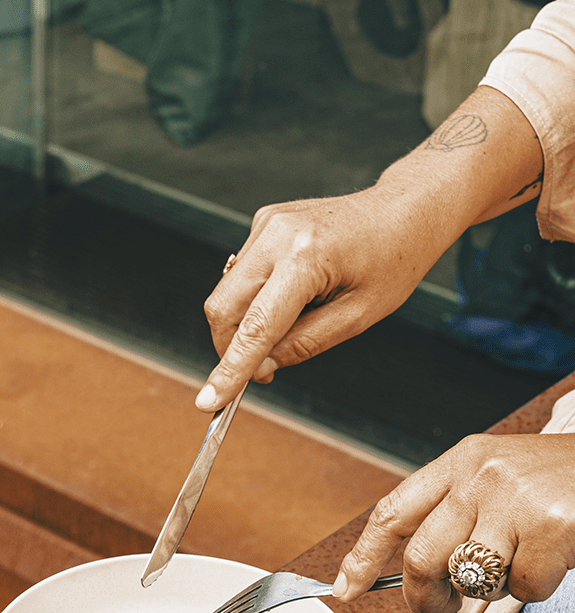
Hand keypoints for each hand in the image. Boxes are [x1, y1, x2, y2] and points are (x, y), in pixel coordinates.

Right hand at [195, 87, 543, 410]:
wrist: (404, 210)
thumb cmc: (393, 260)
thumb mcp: (358, 317)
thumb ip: (305, 344)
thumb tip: (262, 365)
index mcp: (307, 256)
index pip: (256, 326)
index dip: (229, 369)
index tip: (209, 401)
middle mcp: (277, 234)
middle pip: (223, 307)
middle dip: (232, 347)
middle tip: (266, 370)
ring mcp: (267, 225)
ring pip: (227, 293)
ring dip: (247, 323)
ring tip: (297, 320)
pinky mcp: (264, 223)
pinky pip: (242, 276)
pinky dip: (256, 300)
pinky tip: (294, 295)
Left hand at [333, 432, 574, 612]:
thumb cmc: (563, 481)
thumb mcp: (502, 479)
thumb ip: (458, 512)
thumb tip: (415, 574)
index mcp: (463, 460)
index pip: (394, 510)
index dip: (363, 554)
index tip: (345, 587)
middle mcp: (482, 475)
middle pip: (422, 558)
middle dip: (425, 597)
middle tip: (437, 607)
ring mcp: (515, 499)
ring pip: (474, 579)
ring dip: (498, 586)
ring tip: (526, 557)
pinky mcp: (551, 526)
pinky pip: (523, 587)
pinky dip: (538, 586)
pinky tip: (557, 556)